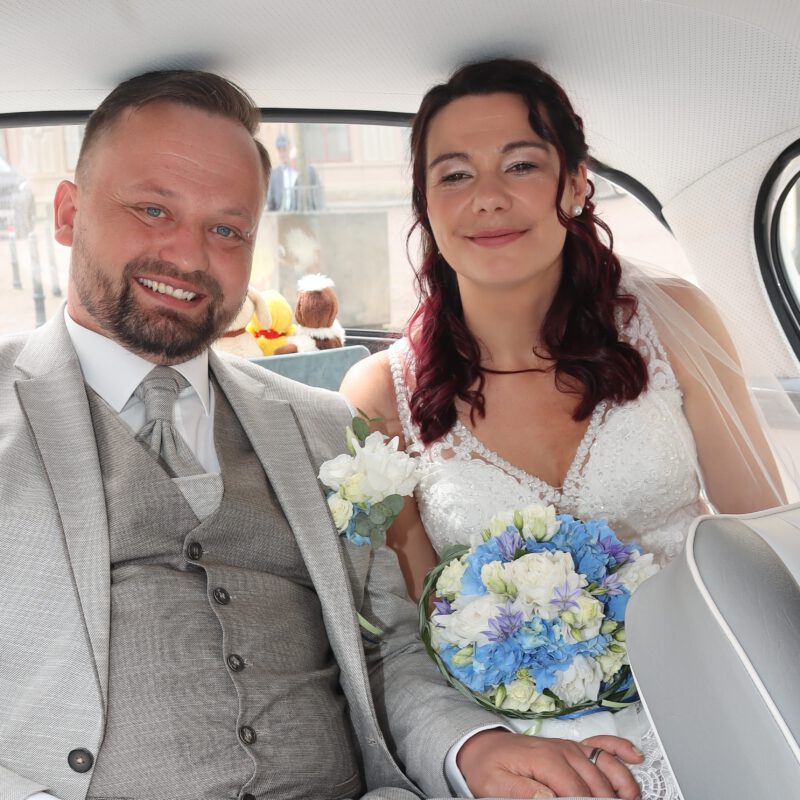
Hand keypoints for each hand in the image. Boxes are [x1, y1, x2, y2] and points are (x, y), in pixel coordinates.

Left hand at [456, 729, 642, 798]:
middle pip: (596, 782)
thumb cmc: (489, 767)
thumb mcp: (495, 785)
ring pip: (606, 765)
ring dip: (623, 784)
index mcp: (545, 760)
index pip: (577, 792)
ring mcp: (570, 748)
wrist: (484, 747)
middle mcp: (562, 750)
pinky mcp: (574, 748)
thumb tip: (549, 798)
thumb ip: (522, 792)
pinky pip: (602, 745)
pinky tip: (635, 758)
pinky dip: (621, 749)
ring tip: (630, 799)